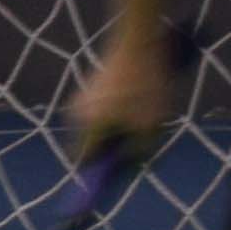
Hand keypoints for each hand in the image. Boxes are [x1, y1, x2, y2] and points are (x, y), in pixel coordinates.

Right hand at [64, 31, 180, 166]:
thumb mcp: (152, 125)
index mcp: (89, 126)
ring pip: (98, 128)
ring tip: (144, 118)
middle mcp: (78, 114)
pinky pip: (102, 112)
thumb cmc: (146, 85)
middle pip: (92, 145)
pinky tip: (139, 103)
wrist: (140, 41)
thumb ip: (139, 151)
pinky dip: (117, 115)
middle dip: (113, 149)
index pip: (85, 161)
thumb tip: (129, 164)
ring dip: (119, 130)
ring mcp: (83, 99)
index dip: (96, 176)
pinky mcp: (92, 88)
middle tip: (138, 145)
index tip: (103, 188)